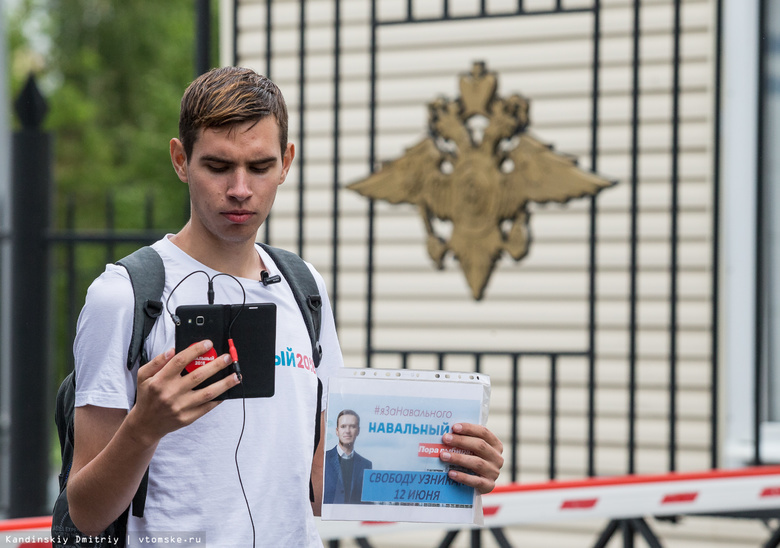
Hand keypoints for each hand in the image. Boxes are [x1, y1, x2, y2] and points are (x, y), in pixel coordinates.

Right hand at [126, 340, 240, 445]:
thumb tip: (172, 350)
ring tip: (236, 375)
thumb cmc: (147, 397)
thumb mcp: (144, 376)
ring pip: (207, 393)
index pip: (180, 361)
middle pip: (198, 375)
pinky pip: (207, 407)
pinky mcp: (187, 418)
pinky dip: (218, 399)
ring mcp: (180, 407)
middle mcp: (171, 393)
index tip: (208, 343)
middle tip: (228, 357)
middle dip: (216, 365)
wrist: (146, 425)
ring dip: (224, 383)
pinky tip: (227, 392)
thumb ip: (157, 361)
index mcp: (160, 380)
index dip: (196, 350)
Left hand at [440, 423, 503, 493]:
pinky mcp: (489, 486)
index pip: (484, 432)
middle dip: (461, 441)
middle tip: (445, 439)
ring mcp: (494, 472)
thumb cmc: (474, 461)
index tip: (454, 427)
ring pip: (477, 462)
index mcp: (496, 445)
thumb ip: (467, 440)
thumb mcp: (474, 449)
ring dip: (459, 458)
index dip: (469, 428)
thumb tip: (447, 431)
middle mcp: (497, 458)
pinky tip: (451, 473)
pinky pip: (475, 481)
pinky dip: (462, 476)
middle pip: (480, 445)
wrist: (480, 485)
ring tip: (443, 455)